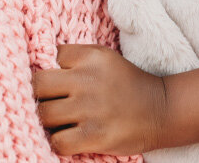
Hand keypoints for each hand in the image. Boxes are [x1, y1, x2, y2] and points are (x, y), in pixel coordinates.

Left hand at [32, 44, 169, 155]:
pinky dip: (58, 142)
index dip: (52, 68)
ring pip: (44, 114)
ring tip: (59, 120)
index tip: (59, 79)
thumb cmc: (126, 83)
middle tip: (50, 101)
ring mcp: (90, 109)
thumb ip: (74, 58)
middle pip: (38, 85)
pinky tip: (68, 137)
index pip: (51, 55)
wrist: (161, 111)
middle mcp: (88, 81)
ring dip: (48, 120)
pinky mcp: (94, 136)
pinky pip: (58, 142)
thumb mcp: (103, 58)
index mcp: (91, 57)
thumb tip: (39, 67)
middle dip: (40, 94)